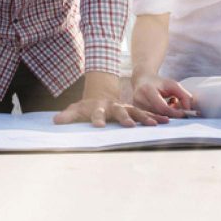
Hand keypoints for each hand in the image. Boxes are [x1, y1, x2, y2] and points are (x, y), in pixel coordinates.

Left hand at [53, 72, 168, 126]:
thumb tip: (56, 120)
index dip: (97, 119)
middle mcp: (114, 106)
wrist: (101, 94)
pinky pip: (145, 114)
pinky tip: (165, 123)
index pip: (97, 113)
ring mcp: (125, 107)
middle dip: (124, 118)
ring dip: (144, 118)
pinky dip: (154, 118)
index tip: (98, 126)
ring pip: (136, 112)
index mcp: (99, 107)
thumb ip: (67, 115)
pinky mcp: (133, 110)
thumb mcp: (76, 109)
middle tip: (129, 125)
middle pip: (119, 112)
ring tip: (154, 124)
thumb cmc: (87, 107)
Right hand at [130, 73, 194, 117]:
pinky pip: (150, 118)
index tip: (183, 113)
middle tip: (179, 112)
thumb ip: (183, 95)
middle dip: (171, 115)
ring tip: (170, 105)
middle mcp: (139, 99)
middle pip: (158, 114)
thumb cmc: (159, 82)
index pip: (162, 107)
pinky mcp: (136, 111)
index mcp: (147, 90)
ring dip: (166, 115)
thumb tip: (187, 109)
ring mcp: (136, 106)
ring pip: (154, 117)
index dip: (174, 112)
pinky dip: (160, 115)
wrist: (142, 80)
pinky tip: (164, 107)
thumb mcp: (173, 85)